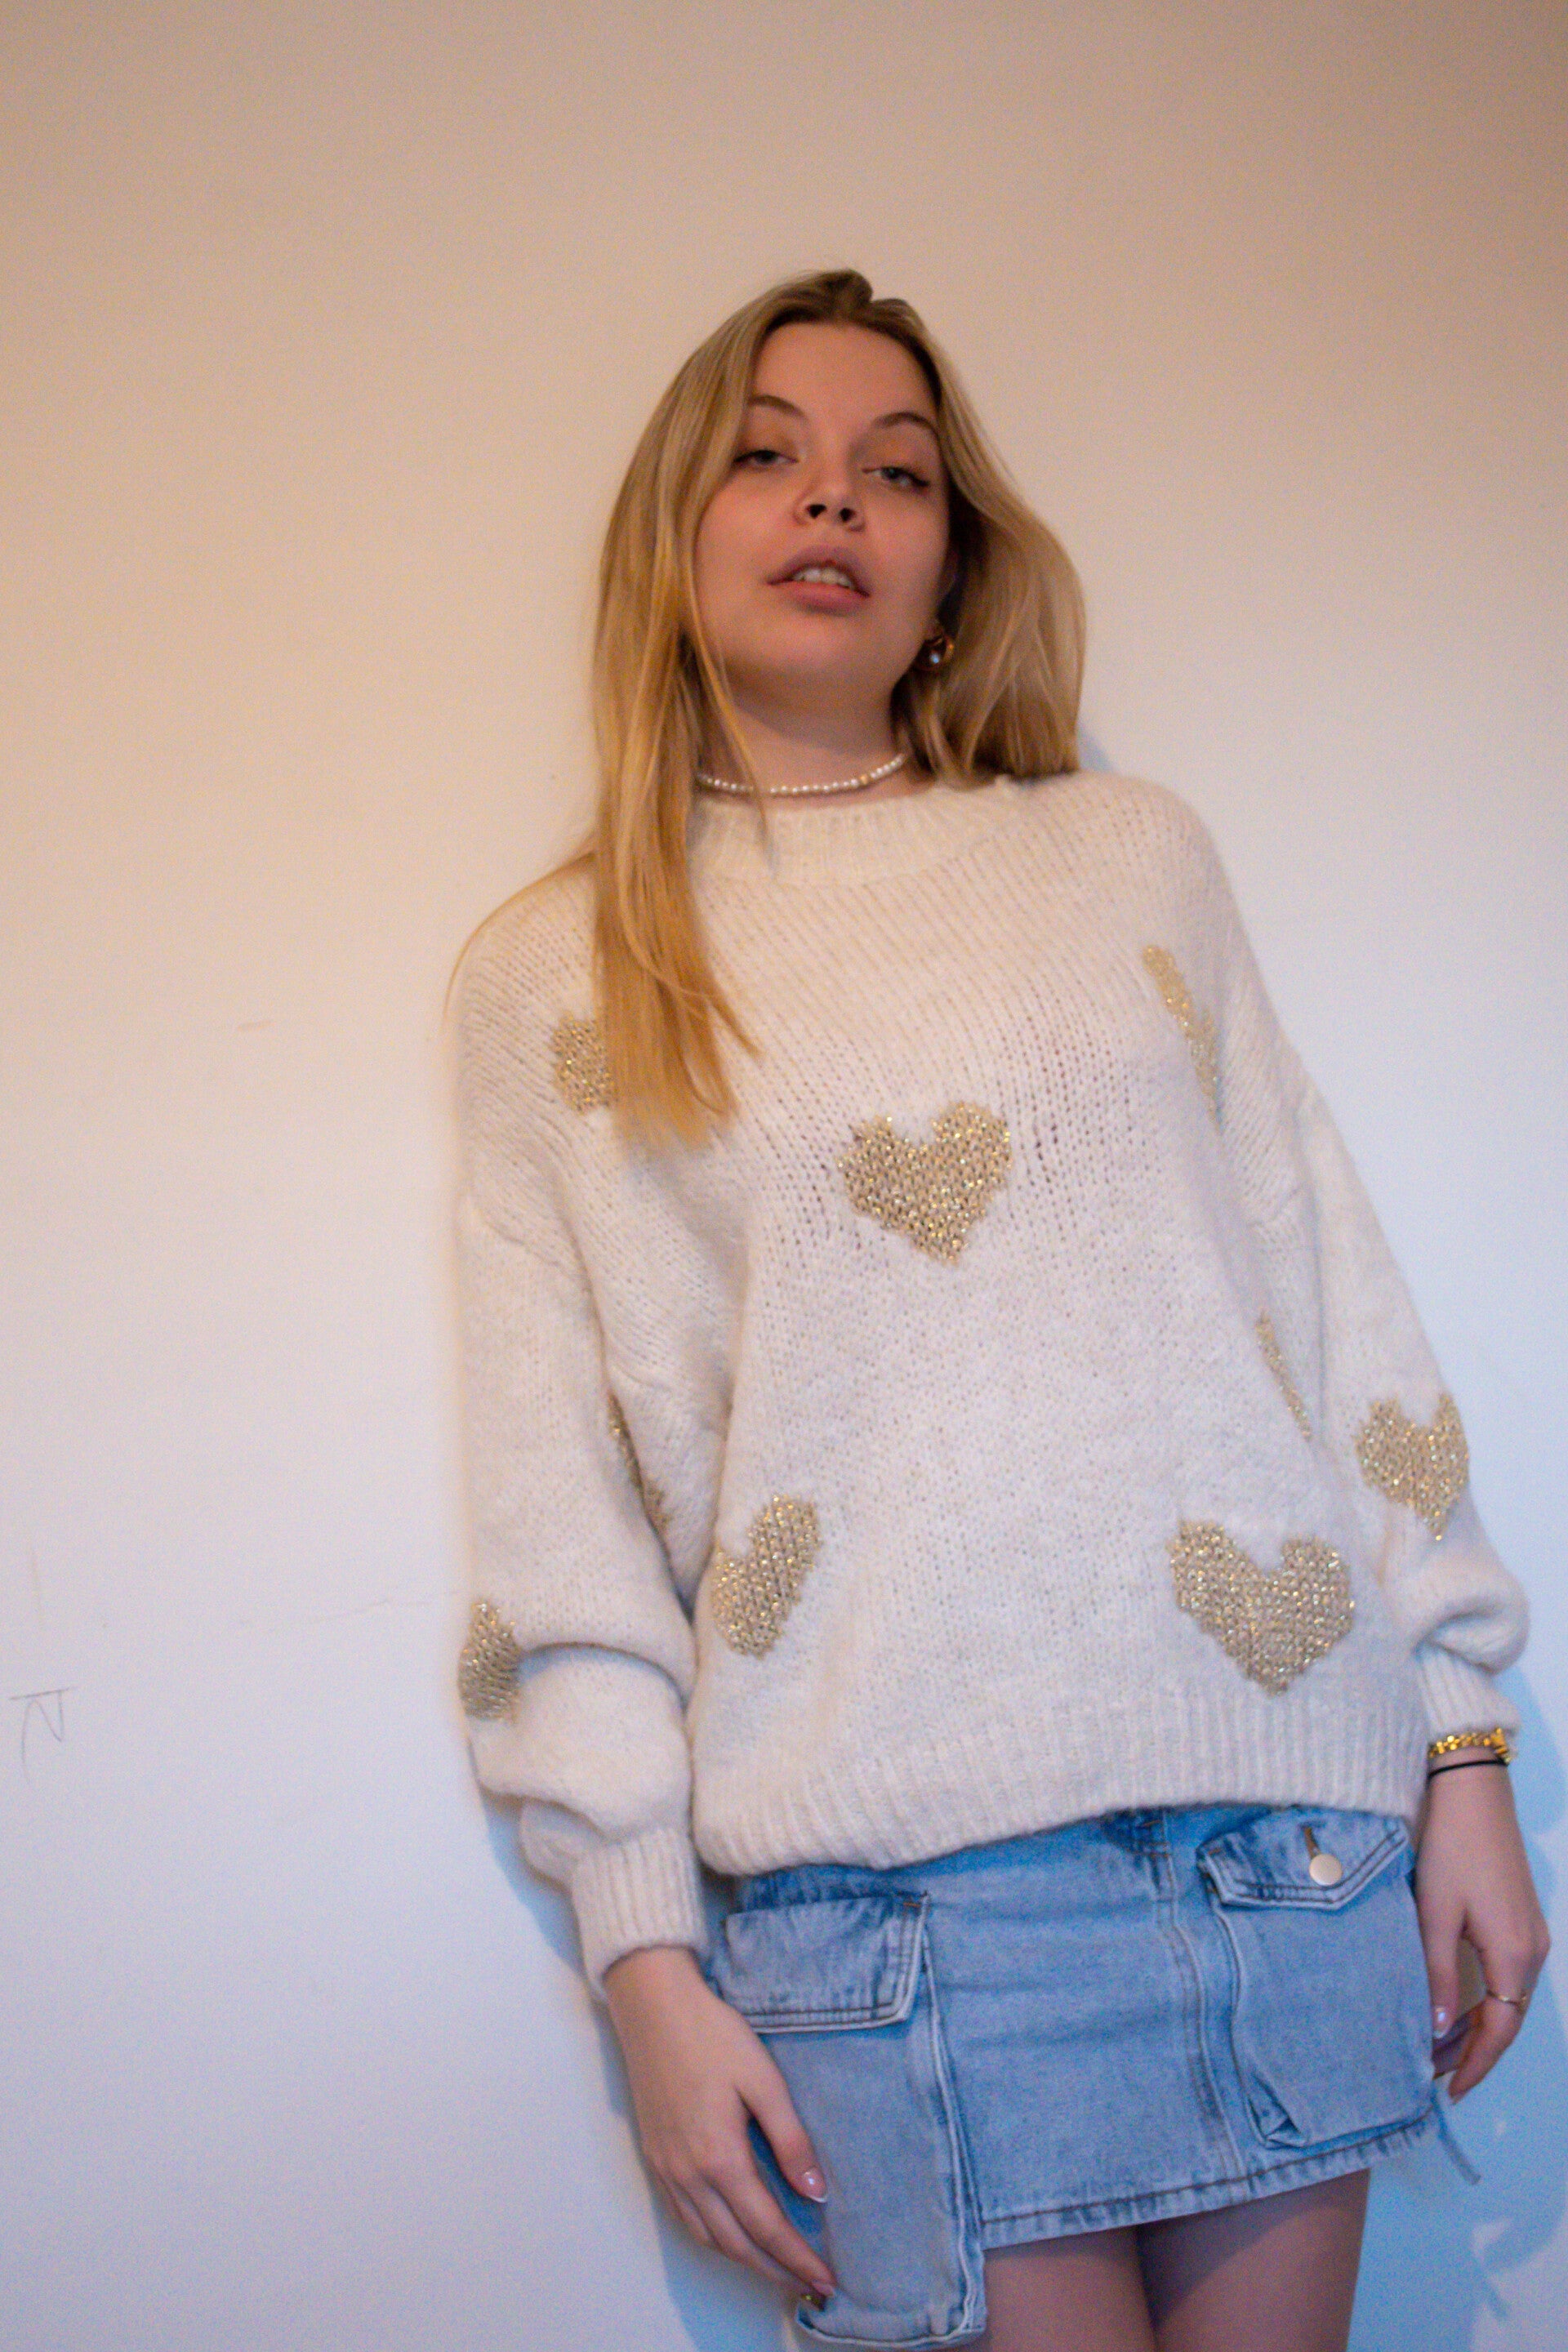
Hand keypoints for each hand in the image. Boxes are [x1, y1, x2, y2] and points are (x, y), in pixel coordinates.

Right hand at [602, 1943, 838, 2306]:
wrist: (654, 2006)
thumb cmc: (712, 2035)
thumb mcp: (764, 2080)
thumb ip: (791, 2140)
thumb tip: (816, 2193)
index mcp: (719, 2157)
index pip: (767, 2227)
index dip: (798, 2258)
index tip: (827, 2279)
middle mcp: (688, 2174)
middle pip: (736, 2245)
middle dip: (775, 2271)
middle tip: (810, 2284)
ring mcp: (667, 2169)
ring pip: (708, 2238)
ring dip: (744, 2260)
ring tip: (778, 2268)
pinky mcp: (655, 2158)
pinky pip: (685, 2218)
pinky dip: (713, 2239)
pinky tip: (732, 2235)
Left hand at [1415, 1763, 1549, 2100]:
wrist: (1472, 1792)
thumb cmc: (1450, 1849)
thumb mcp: (1434, 1914)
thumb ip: (1436, 1975)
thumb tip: (1439, 2031)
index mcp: (1514, 1956)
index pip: (1498, 2031)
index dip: (1474, 2065)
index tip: (1448, 2091)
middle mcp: (1532, 1951)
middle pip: (1507, 2020)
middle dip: (1473, 2052)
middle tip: (1433, 2076)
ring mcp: (1531, 1934)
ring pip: (1508, 1999)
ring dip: (1477, 2027)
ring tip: (1437, 2049)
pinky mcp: (1521, 1918)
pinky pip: (1507, 1976)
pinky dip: (1483, 2000)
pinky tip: (1455, 2005)